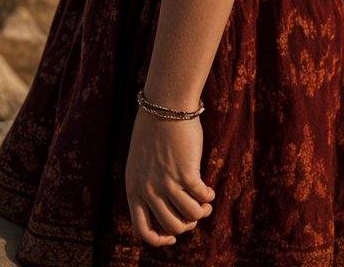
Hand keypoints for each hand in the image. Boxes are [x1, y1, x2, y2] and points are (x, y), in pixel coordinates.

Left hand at [125, 107, 216, 245]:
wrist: (165, 105)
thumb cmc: (154, 129)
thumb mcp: (141, 161)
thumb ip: (148, 183)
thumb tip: (168, 207)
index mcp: (133, 188)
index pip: (142, 231)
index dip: (160, 239)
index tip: (172, 236)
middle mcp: (148, 190)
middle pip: (172, 227)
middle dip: (187, 225)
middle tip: (194, 213)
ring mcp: (167, 183)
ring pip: (189, 217)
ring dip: (201, 213)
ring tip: (205, 203)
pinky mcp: (186, 174)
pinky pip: (201, 199)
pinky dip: (208, 198)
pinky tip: (209, 190)